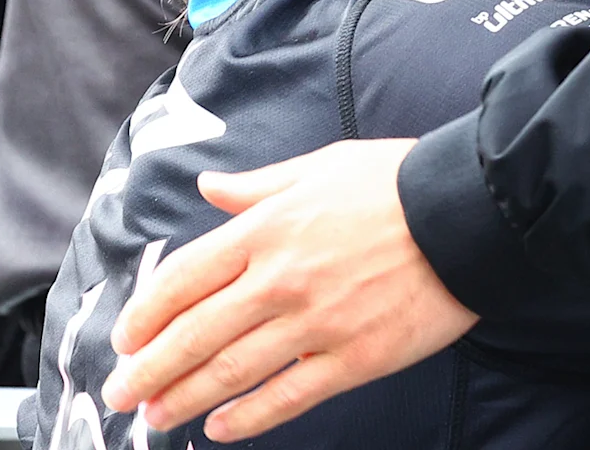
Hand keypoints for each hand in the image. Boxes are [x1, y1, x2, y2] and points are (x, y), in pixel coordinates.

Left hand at [98, 138, 473, 439]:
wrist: (469, 214)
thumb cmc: (396, 184)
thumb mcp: (321, 167)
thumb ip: (258, 185)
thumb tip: (208, 186)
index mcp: (266, 228)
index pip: (184, 278)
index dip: (146, 314)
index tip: (126, 338)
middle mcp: (280, 278)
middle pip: (195, 334)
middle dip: (149, 370)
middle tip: (121, 393)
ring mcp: (316, 323)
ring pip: (230, 372)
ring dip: (184, 399)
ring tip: (156, 417)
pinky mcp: (353, 358)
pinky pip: (287, 397)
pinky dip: (248, 417)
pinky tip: (220, 428)